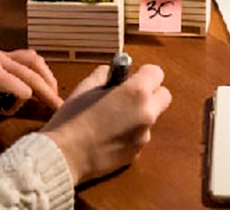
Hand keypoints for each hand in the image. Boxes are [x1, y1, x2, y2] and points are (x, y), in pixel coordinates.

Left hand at [0, 42, 62, 147]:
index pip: (22, 88)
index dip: (21, 103)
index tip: (7, 113)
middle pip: (33, 73)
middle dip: (47, 91)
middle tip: (62, 108)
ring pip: (33, 61)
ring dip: (44, 76)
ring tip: (52, 93)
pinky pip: (24, 56)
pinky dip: (35, 68)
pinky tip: (35, 80)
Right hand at [41, 63, 170, 184]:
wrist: (65, 156)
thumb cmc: (73, 118)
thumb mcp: (86, 87)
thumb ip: (105, 75)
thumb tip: (113, 73)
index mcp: (136, 93)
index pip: (156, 73)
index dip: (143, 73)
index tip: (129, 77)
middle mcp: (146, 114)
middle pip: (164, 96)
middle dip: (150, 92)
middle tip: (126, 96)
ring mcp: (144, 136)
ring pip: (150, 118)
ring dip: (138, 114)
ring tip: (111, 119)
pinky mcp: (137, 154)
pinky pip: (139, 136)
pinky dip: (130, 133)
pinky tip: (108, 136)